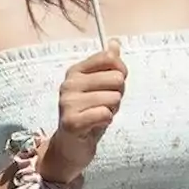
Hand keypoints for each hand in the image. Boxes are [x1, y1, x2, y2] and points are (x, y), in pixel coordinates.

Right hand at [41, 40, 127, 183]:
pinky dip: (107, 120)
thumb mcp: (101, 86)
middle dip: (118, 94)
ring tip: (98, 115)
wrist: (72, 146)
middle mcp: (69, 83)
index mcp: (75, 71)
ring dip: (112, 109)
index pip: (109, 58)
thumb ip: (108, 65)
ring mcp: (67, 102)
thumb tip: (115, 42)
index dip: (120, 71)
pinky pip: (105, 113)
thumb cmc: (90, 112)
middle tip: (104, 105)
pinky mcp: (71, 121)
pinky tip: (95, 125)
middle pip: (116, 78)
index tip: (113, 85)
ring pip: (113, 97)